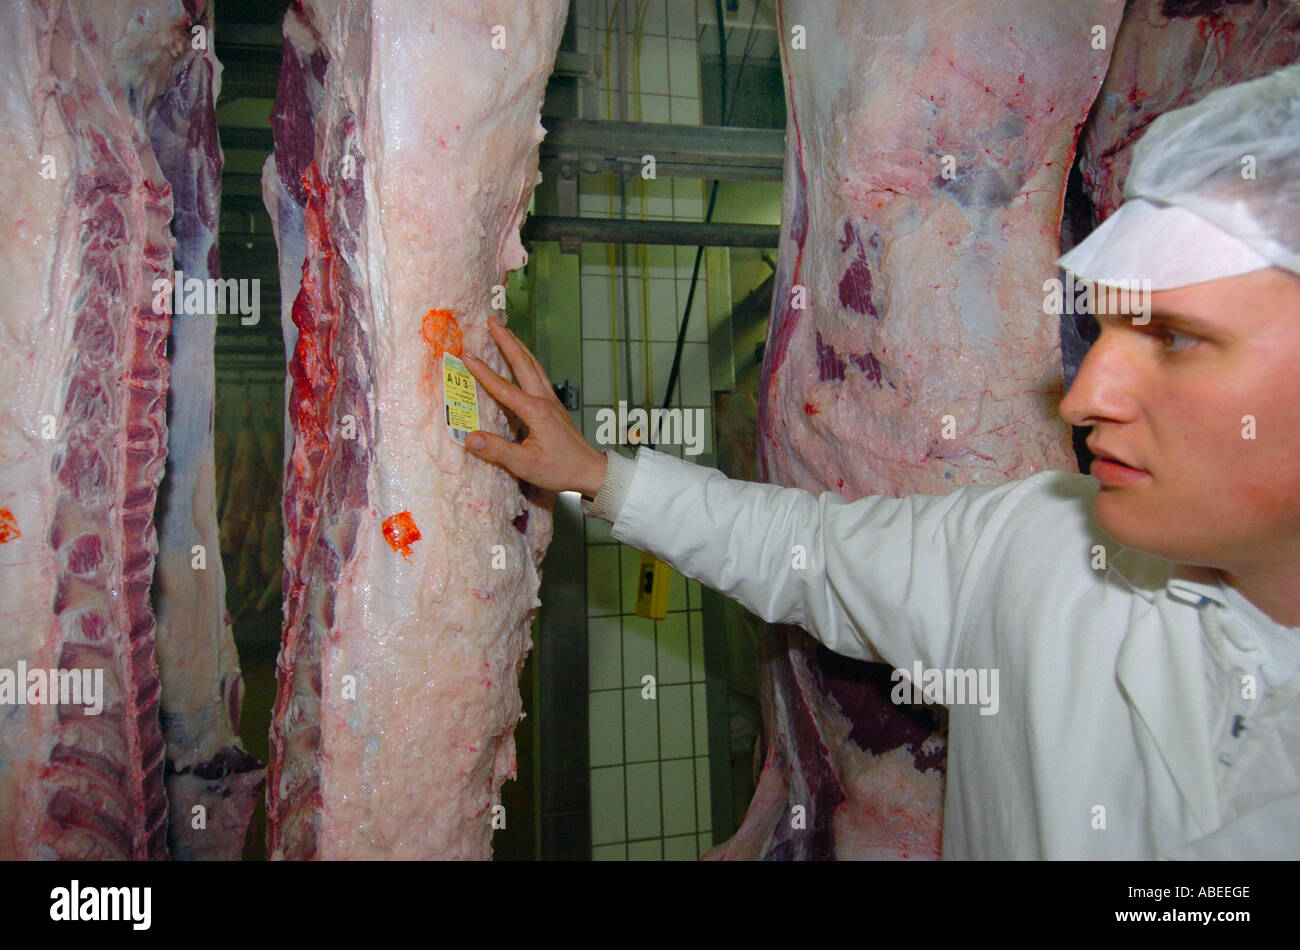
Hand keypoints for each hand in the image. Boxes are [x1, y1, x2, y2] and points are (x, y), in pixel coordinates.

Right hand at [463, 317, 607, 497]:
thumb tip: (469, 439)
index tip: (466, 355)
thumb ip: (497, 451)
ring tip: (505, 332)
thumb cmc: (559, 469)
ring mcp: (552, 401)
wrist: (589, 471)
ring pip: (534, 366)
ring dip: (518, 346)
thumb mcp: (525, 465)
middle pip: (523, 363)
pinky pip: (539, 375)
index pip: (503, 387)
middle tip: (491, 321)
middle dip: (507, 340)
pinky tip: (524, 361)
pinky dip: (528, 361)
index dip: (483, 371)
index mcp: (535, 411)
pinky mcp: (555, 406)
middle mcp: (544, 400)